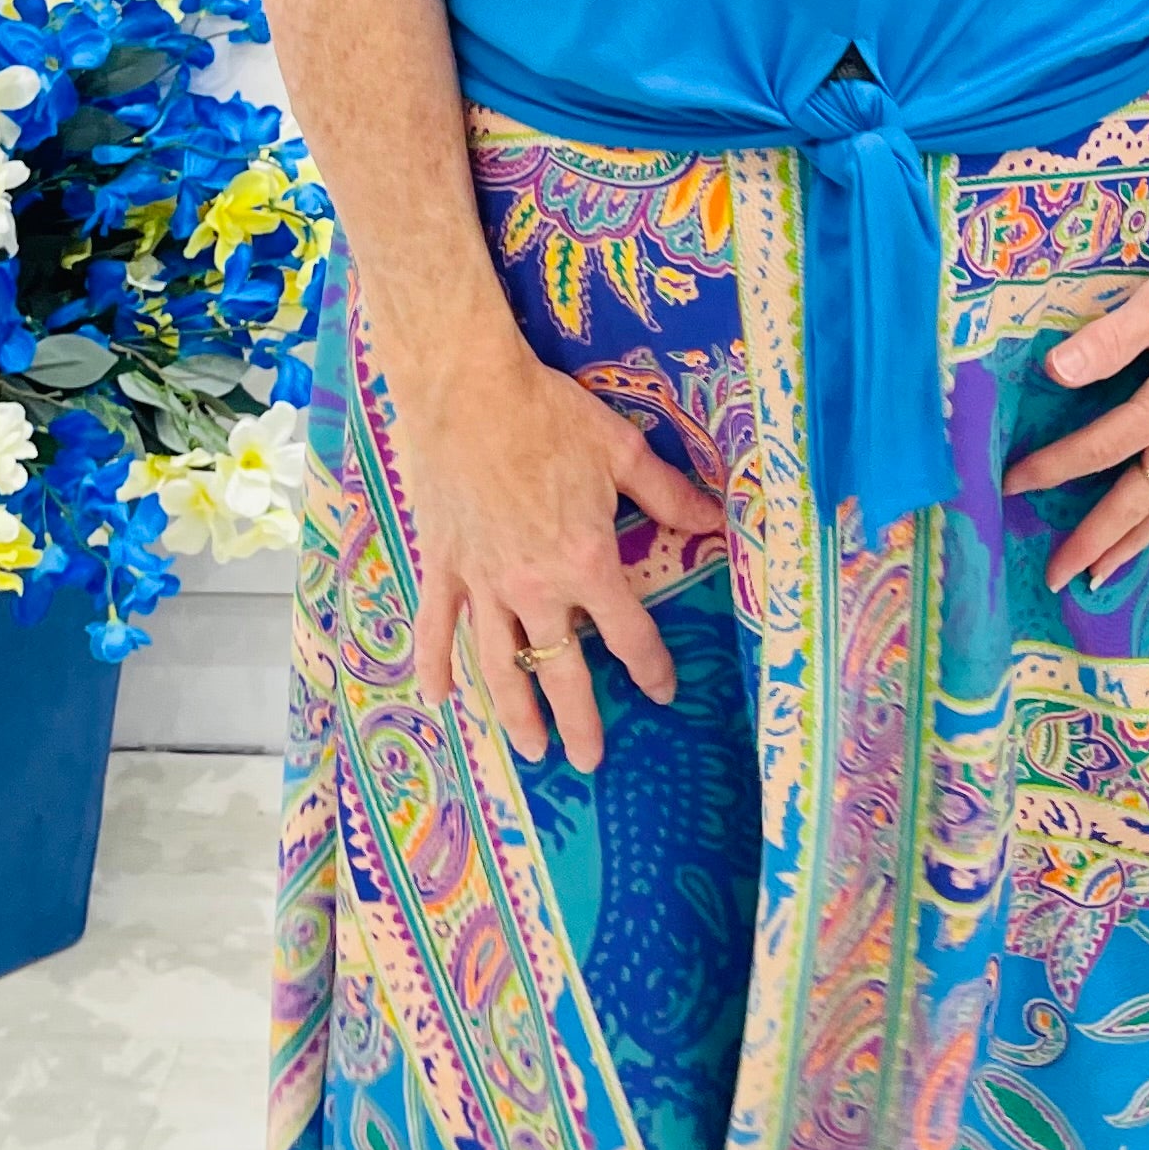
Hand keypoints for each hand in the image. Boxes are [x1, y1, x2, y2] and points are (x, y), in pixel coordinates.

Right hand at [399, 351, 723, 770]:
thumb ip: (666, 495)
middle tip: (588, 759)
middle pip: (561, 670)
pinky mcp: (441, 567)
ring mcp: (482, 583)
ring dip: (515, 713)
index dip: (651, 666)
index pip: (628, 632)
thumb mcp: (620, 450)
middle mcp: (535, 587)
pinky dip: (433, 666)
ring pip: (499, 665)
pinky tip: (437, 699)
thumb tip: (714, 523)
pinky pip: (435, 629)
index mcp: (586, 561)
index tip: (663, 690)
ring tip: (531, 750)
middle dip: (579, 720)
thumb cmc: (550, 414)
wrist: (469, 390)